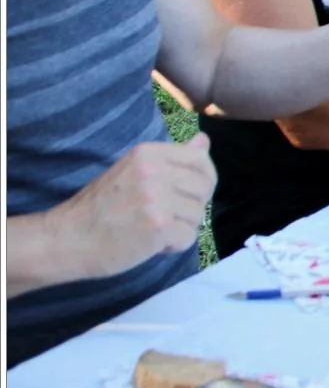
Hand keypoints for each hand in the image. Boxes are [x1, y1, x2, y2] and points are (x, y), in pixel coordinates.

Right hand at [56, 135, 216, 277]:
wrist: (64, 240)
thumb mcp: (134, 172)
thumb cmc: (99, 208)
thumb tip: (203, 141)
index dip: (201, 181)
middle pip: (204, 187)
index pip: (201, 160)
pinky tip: (150, 244)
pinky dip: (174, 246)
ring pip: (198, 215)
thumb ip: (171, 159)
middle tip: (165, 216)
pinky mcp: (158, 226)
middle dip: (191, 206)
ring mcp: (156, 198)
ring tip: (152, 230)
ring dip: (180, 228)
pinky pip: (189, 237)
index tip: (184, 194)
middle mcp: (154, 171)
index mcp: (148, 153)